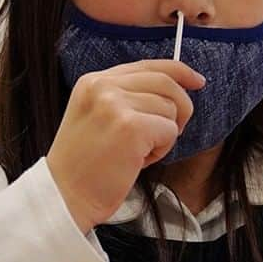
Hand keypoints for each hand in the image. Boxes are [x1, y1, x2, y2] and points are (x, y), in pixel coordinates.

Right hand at [47, 59, 204, 232]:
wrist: (65, 196)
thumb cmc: (85, 165)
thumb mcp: (96, 116)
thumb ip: (125, 97)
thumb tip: (174, 90)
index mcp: (93, 81)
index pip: (147, 65)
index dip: (178, 71)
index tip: (197, 80)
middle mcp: (103, 86)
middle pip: (166, 83)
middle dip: (180, 108)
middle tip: (166, 134)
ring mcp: (116, 105)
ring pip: (171, 109)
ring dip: (163, 136)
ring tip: (136, 153)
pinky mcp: (131, 127)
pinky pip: (170, 131)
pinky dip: (162, 150)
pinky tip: (138, 161)